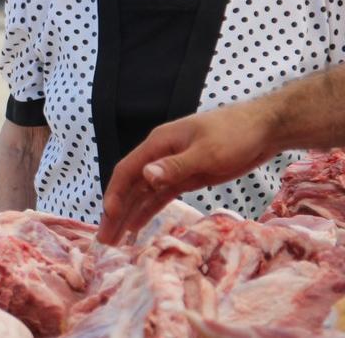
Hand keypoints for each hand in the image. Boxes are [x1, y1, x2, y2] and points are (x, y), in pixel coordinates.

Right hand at [96, 101, 274, 244]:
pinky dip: (147, 211)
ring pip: (142, 194)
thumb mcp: (207, 152)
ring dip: (128, 215)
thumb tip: (146, 176)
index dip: (115, 194)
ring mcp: (171, 168)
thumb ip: (176, 166)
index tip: (108, 218)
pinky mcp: (186, 178)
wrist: (264, 128)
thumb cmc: (235, 134)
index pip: (127, 171)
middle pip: (130, 186)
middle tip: (104, 239)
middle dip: (116, 212)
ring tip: (115, 240)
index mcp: (158, 144)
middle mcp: (159, 156)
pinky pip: (160, 197)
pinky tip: (136, 227)